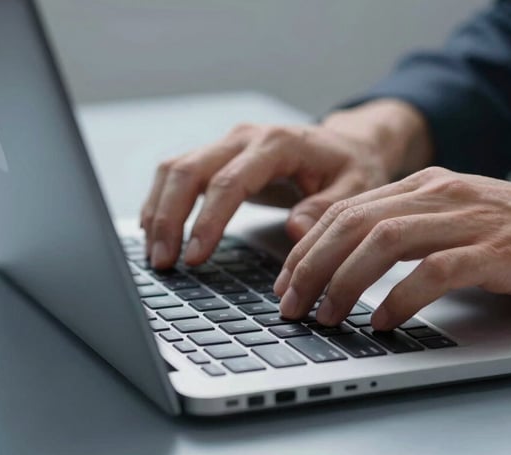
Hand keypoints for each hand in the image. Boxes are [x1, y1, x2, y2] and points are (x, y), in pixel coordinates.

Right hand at [139, 99, 431, 267]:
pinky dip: (162, 202)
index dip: (208, 220)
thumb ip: (326, 208)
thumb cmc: (352, 167)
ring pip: (175, 169)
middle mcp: (245, 137)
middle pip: (189, 170)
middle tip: (164, 262)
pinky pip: (179, 174)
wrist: (347, 144)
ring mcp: (228, 144)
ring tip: (156, 255)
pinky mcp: (219, 156)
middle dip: (169, 218)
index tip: (196, 256)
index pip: (229, 181)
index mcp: (278, 143)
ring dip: (159, 211)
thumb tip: (296, 230)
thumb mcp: (355, 188)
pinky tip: (156, 232)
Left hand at [274, 167, 510, 329]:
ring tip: (326, 316)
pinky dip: (400, 298)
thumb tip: (354, 259)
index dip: (308, 246)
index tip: (287, 280)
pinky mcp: (496, 251)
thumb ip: (411, 227)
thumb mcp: (458, 217)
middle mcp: (440, 194)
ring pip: (383, 242)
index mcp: (427, 185)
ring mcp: (468, 219)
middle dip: (311, 266)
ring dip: (344, 282)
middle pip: (353, 223)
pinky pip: (433, 272)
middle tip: (290, 304)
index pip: (347, 209)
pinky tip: (384, 322)